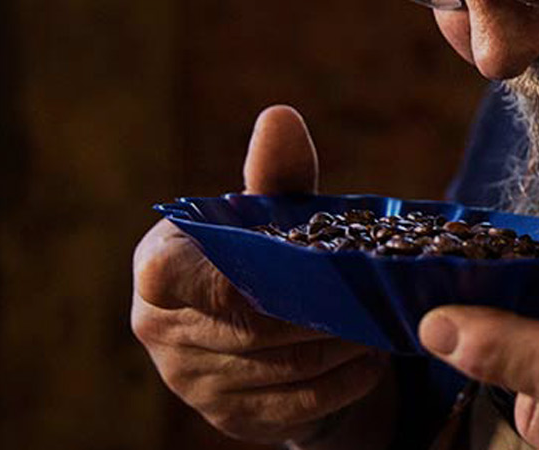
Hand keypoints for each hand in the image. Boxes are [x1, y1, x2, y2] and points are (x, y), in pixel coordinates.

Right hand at [131, 105, 394, 446]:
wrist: (274, 341)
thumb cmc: (265, 260)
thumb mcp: (274, 216)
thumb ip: (276, 173)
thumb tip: (280, 117)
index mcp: (159, 267)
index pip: (168, 276)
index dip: (224, 277)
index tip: (285, 267)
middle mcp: (161, 330)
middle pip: (248, 326)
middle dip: (316, 309)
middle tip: (371, 294)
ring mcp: (192, 383)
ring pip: (281, 366)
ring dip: (340, 345)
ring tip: (379, 320)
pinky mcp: (231, 420)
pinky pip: (299, 404)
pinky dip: (344, 381)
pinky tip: (371, 358)